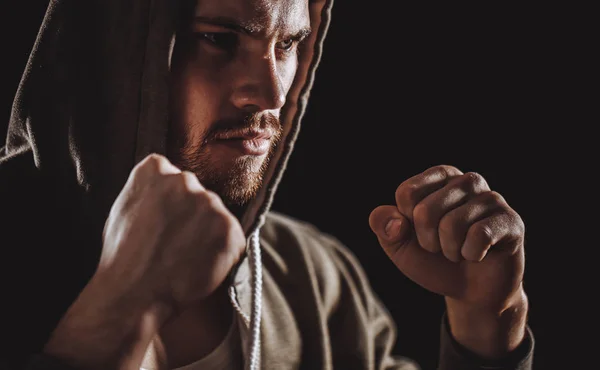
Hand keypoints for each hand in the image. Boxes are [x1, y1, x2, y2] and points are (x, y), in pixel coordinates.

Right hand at [99, 153, 245, 308]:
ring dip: (208, 233)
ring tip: (185, 256)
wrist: (134, 295)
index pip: (172, 174)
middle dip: (192, 214)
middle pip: (197, 193)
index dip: (170, 201)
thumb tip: (162, 184)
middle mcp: (185, 179)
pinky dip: (222, 252)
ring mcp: (209, 203)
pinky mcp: (229, 228)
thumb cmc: (123, 258)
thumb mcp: (121, 208)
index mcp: (154, 169)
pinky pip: (231, 238)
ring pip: (215, 215)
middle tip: (176, 243)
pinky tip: (200, 265)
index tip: (164, 221)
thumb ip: (146, 189)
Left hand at [369, 165, 527, 356]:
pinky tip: (480, 255)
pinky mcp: (511, 221)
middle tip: (442, 248)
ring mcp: (491, 199)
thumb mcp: (399, 247)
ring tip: (460, 251)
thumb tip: (393, 220)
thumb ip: (384, 227)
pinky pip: (479, 236)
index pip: (407, 193)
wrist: (470, 293)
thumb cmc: (434, 262)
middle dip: (428, 242)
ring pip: (452, 225)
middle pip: (425, 211)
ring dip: (450, 250)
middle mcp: (466, 181)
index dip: (407, 225)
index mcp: (438, 177)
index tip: (421, 233)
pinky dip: (471, 255)